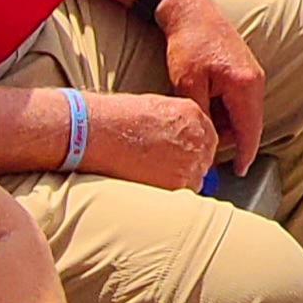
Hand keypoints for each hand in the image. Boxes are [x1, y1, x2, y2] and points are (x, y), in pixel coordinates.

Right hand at [77, 91, 219, 189]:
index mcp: (193, 114)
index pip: (207, 138)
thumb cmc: (114, 117)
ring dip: (178, 181)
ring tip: (151, 175)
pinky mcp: (177, 184)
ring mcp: (189, 162)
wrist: (95, 131)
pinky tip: (148, 183)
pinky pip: (181, 194)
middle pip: (204, 160)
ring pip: (195, 180)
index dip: (193, 149)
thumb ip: (176, 124)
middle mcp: (197, 137)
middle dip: (188, 166)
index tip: (181, 156)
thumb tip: (179, 141)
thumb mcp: (155, 108)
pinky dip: (168, 193)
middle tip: (163, 168)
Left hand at [153, 0, 267, 173]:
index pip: (250, 131)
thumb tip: (204, 141)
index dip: (245, 156)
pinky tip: (204, 102)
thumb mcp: (188, 86)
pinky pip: (240, 99)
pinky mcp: (245, 69)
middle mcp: (255, 80)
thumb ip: (201, 117)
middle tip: (202, 141)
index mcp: (245, 86)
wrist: (190, 11)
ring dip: (225, 121)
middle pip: (248, 124)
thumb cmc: (188, 44)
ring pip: (243, 112)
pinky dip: (225, 108)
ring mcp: (253, 74)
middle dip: (228, 138)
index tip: (239, 173)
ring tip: (199, 115)